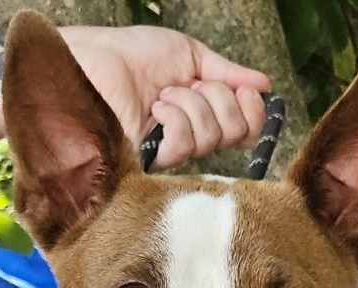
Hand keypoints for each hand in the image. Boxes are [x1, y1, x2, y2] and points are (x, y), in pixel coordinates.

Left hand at [60, 25, 269, 169]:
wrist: (93, 62)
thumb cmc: (131, 56)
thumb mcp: (189, 55)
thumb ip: (227, 72)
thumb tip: (264, 85)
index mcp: (203, 112)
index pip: (246, 127)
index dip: (253, 111)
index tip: (248, 90)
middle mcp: (192, 135)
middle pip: (235, 131)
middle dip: (220, 100)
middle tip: (192, 85)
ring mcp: (173, 151)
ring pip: (212, 137)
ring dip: (191, 104)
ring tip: (163, 95)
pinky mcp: (155, 162)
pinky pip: (185, 145)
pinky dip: (174, 119)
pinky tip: (155, 109)